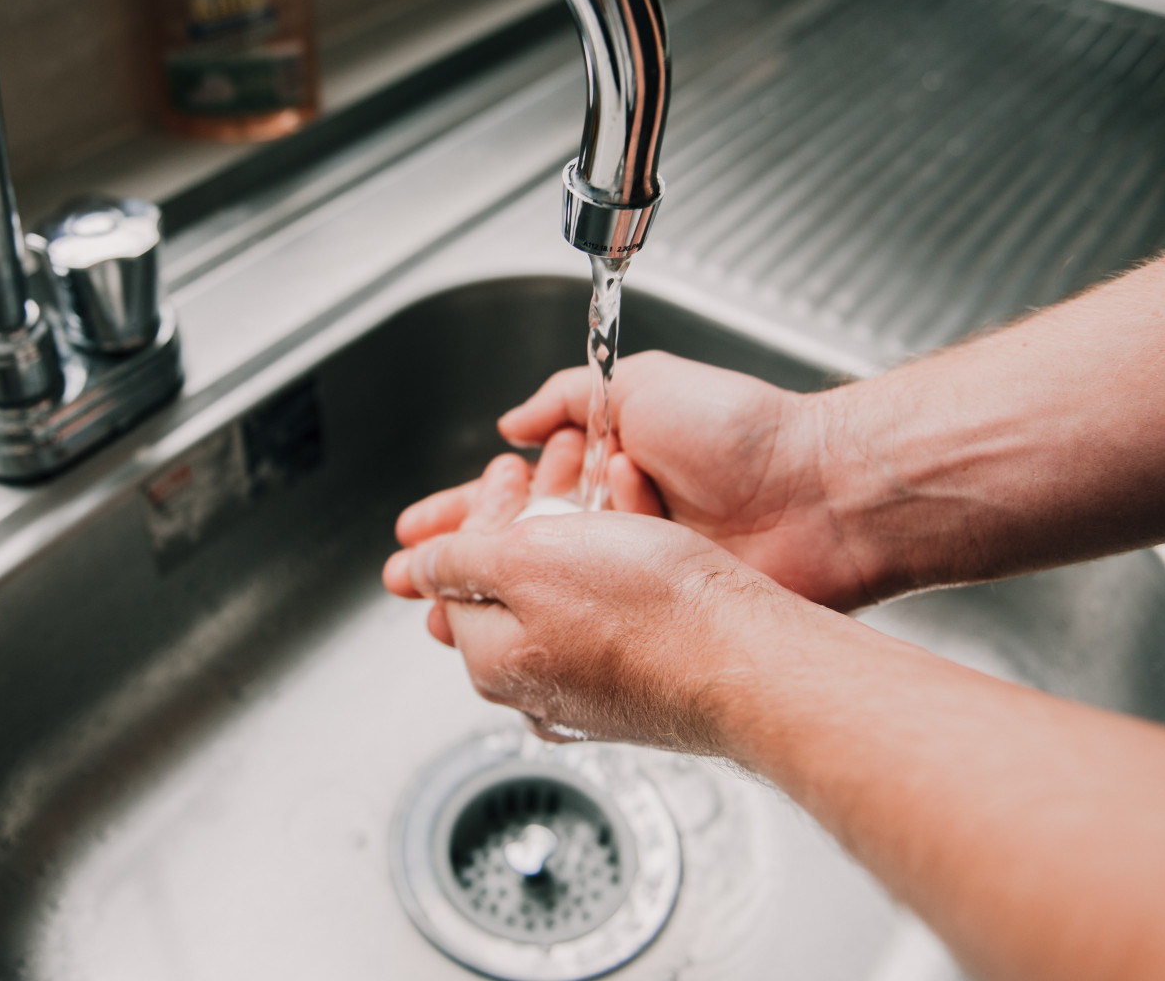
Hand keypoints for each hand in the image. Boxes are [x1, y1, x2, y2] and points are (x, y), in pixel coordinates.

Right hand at [392, 351, 883, 609]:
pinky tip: (509, 645)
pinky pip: (591, 628)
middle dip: (454, 570)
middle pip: (514, 557)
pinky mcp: (659, 619)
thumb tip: (513, 422)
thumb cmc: (745, 434)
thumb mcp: (644, 385)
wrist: (818, 496)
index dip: (459, 514)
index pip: (512, 498)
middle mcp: (613, 528)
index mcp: (607, 469)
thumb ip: (569, 397)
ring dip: (487, 606)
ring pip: (543, 599)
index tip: (415, 530)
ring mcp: (633, 579)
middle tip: (406, 584)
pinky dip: (548, 632)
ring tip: (437, 618)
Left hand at [399, 487, 816, 753]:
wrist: (750, 659)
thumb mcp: (524, 561)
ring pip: (568, 592)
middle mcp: (538, 688)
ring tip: (609, 486)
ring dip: (580, 530)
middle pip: (512, 585)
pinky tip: (647, 532)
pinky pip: (617, 610)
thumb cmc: (647, 613)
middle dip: (528, 516)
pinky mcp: (646, 683)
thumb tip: (414, 567)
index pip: (456, 577)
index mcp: (493, 660)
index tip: (507, 474)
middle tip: (551, 472)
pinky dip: (622, 560)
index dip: (480, 512)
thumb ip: (457, 560)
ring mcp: (594, 691)